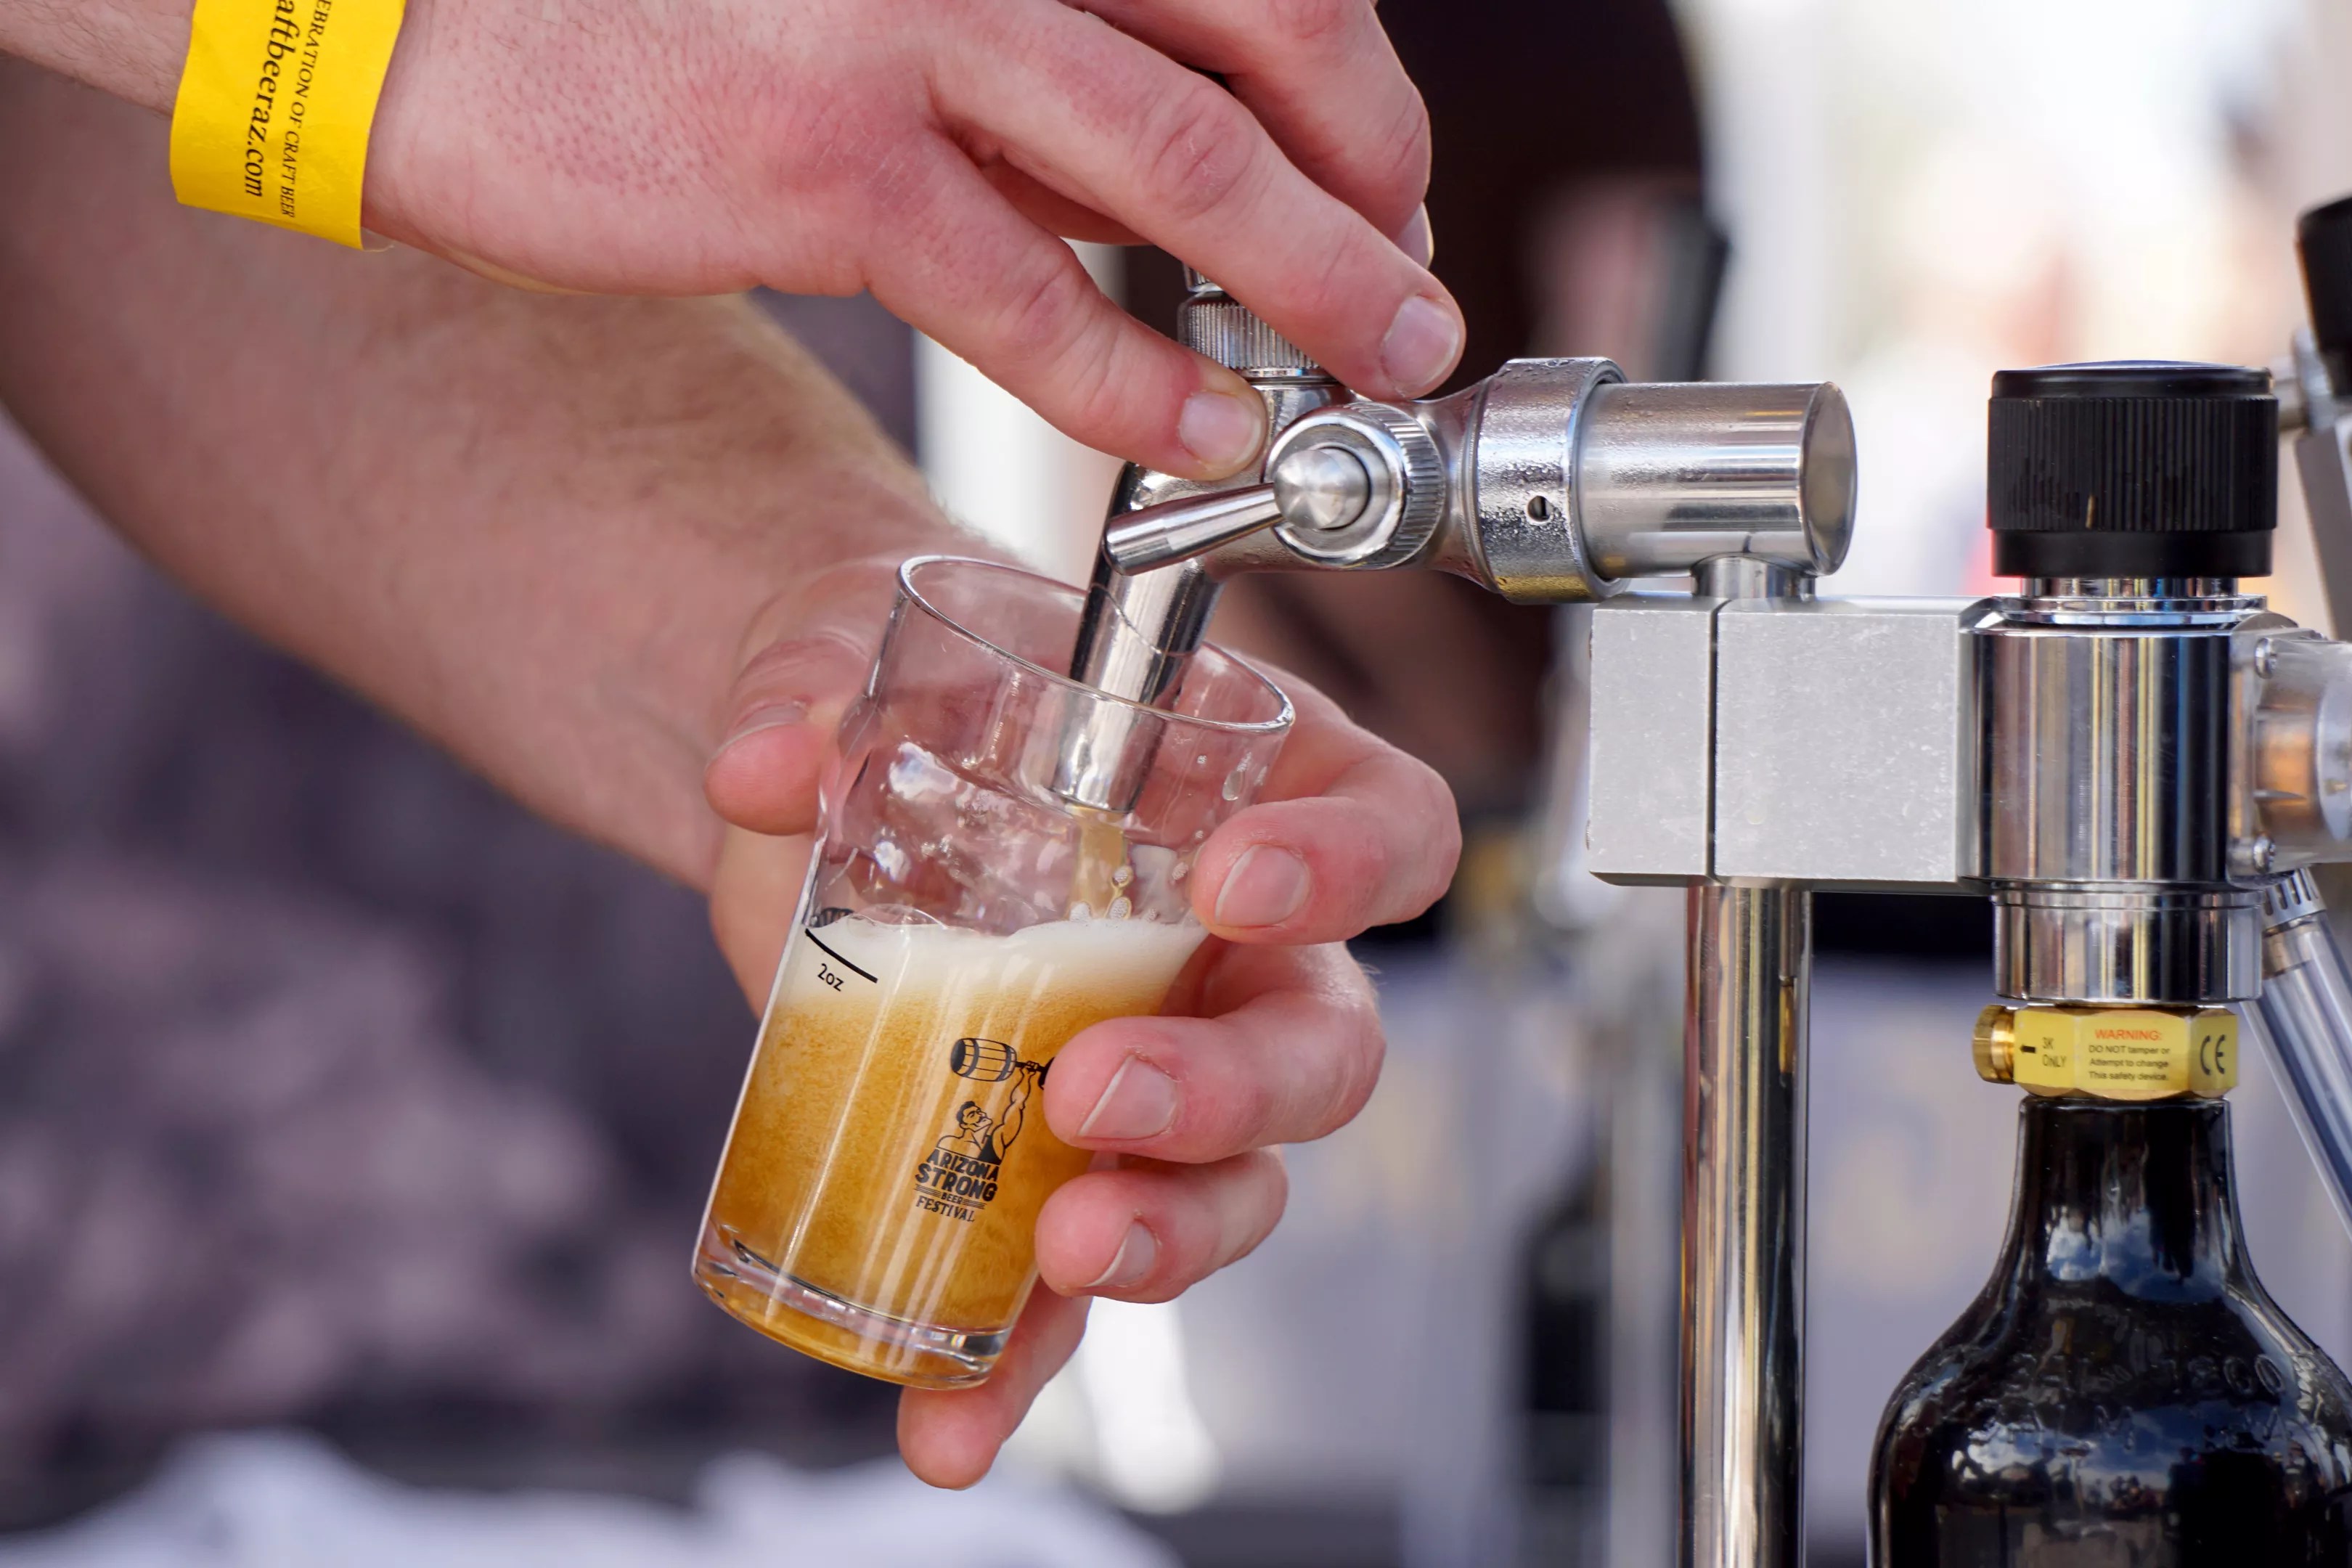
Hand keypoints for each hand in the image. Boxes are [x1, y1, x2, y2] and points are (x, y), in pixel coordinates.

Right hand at [359, 0, 1460, 480]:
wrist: (432, 32)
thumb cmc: (671, 31)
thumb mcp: (883, 18)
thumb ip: (1029, 81)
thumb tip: (1170, 197)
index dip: (1357, 93)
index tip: (1390, 193)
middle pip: (1268, 43)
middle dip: (1373, 180)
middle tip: (1415, 292)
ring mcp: (909, 32)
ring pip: (1185, 162)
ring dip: (1311, 280)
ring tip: (1372, 368)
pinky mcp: (828, 164)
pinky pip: (1037, 294)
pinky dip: (1141, 379)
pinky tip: (1204, 436)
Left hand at [703, 553, 1459, 1487]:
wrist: (824, 799)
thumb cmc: (916, 700)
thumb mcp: (864, 652)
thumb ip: (819, 687)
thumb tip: (765, 759)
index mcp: (1252, 794)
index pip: (1391, 831)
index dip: (1348, 867)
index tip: (1237, 882)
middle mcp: (1240, 956)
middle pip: (1323, 1048)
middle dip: (1231, 1090)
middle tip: (1101, 1089)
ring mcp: (1166, 1077)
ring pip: (1235, 1188)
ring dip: (1165, 1238)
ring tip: (1064, 1255)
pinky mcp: (1059, 1173)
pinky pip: (1071, 1285)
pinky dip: (1017, 1359)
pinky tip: (949, 1413)